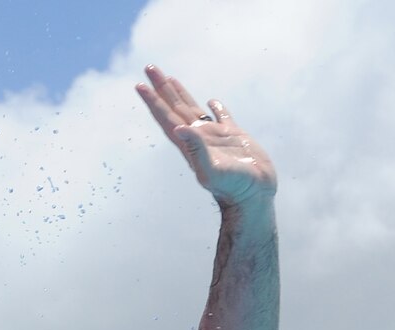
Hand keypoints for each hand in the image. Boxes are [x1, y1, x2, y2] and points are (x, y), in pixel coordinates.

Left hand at [136, 65, 275, 209]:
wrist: (254, 195)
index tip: (140, 85)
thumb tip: (178, 129)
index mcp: (189, 144)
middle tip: (149, 68)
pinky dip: (216, 107)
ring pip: (193, 109)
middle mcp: (198, 137)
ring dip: (180, 93)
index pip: (166, 117)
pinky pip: (222, 116)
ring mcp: (215, 136)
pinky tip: (212, 101)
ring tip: (169, 78)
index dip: (153, 101)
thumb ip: (196, 150)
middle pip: (175, 108)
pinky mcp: (234, 136)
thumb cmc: (233, 188)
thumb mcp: (212, 170)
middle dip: (161, 89)